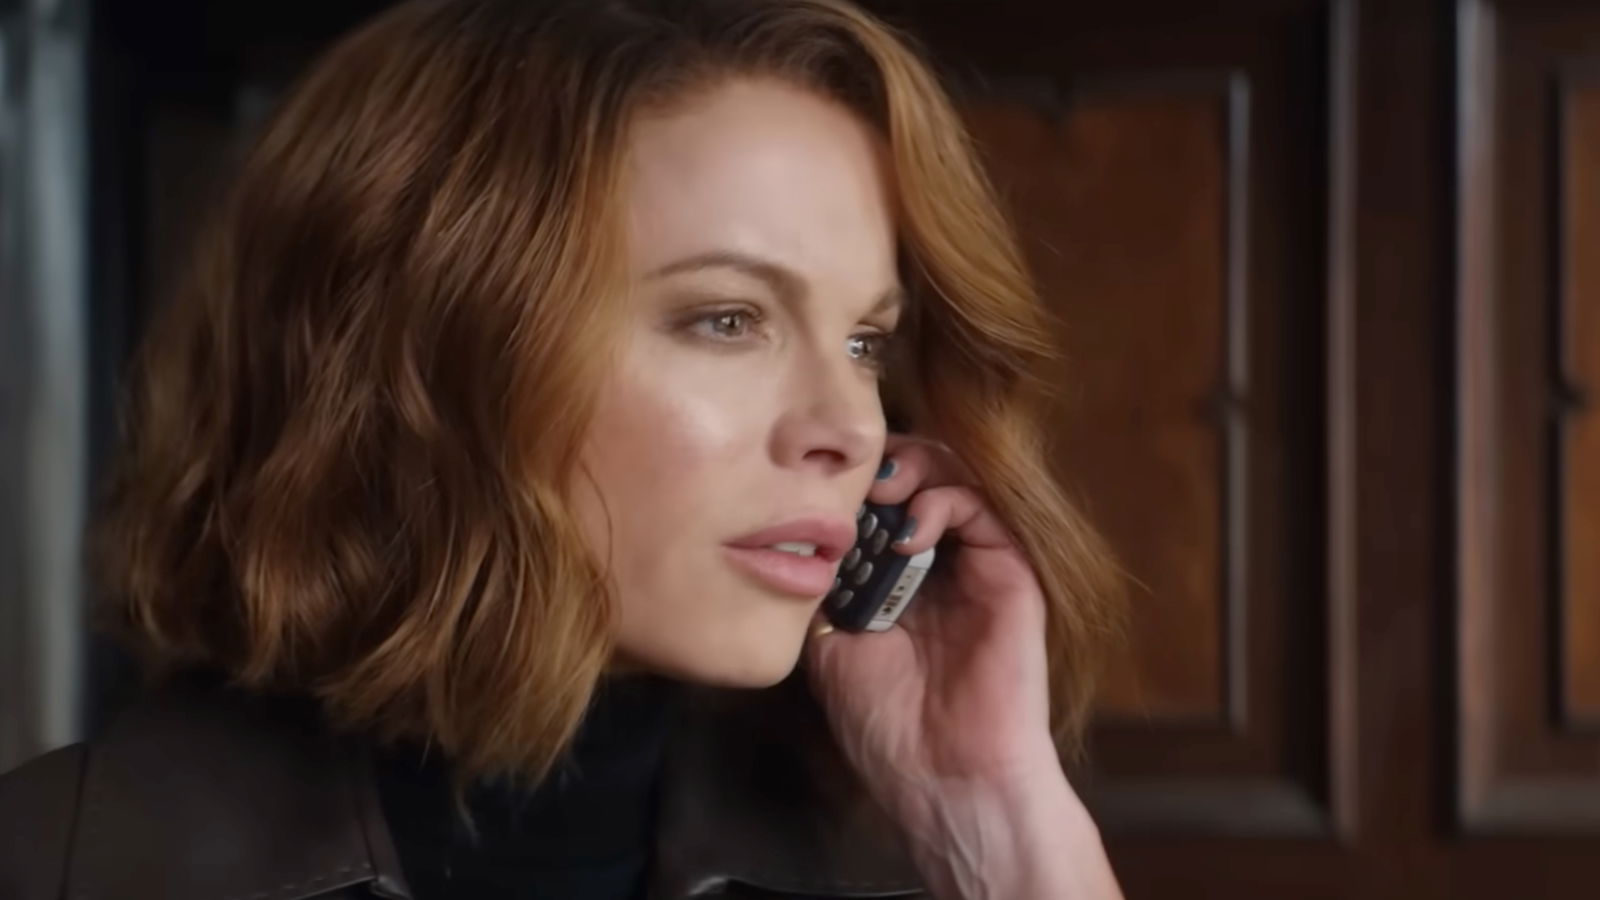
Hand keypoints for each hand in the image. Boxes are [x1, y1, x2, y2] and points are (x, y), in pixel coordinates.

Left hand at [803, 434, 1120, 898]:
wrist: (944, 777)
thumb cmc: (888, 727)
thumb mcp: (831, 647)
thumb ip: (824, 589)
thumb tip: (800, 535)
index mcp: (897, 582)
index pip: (879, 504)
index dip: (851, 483)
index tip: (815, 484)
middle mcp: (940, 566)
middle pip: (919, 478)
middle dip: (883, 463)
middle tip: (851, 474)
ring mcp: (976, 567)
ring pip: (953, 479)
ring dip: (912, 468)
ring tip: (879, 489)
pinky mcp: (1010, 574)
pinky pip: (982, 510)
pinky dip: (941, 502)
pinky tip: (906, 532)